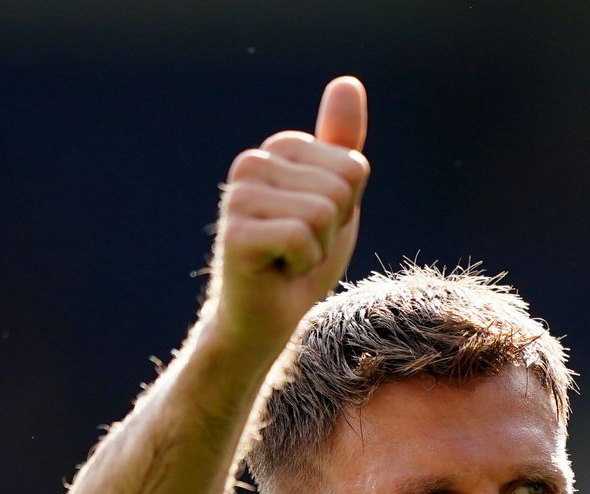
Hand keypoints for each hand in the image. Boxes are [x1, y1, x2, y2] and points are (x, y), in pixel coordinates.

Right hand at [206, 76, 370, 353]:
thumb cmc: (301, 257)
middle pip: (340, 189)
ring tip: (289, 258)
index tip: (316, 227)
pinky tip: (278, 270)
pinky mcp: (235, 234)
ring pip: (323, 213)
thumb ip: (341, 142)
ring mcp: (238, 198)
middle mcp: (251, 163)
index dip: (347, 208)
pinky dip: (302, 264)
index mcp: (277, 149)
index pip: (353, 169)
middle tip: (301, 247)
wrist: (267, 316)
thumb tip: (348, 82)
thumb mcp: (335, 195)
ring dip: (317, 249)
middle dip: (333, 230)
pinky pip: (302, 238)